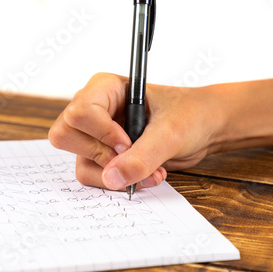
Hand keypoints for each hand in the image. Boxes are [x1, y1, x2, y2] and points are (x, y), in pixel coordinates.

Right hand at [48, 73, 221, 190]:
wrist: (206, 129)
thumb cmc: (191, 114)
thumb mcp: (170, 134)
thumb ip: (142, 156)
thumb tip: (112, 178)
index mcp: (106, 88)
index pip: (80, 112)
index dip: (102, 134)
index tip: (127, 144)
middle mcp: (96, 110)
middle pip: (66, 136)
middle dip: (101, 156)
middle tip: (130, 156)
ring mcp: (99, 134)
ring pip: (81, 162)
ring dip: (116, 176)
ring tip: (151, 173)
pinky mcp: (107, 155)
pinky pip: (96, 176)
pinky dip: (120, 183)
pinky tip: (147, 175)